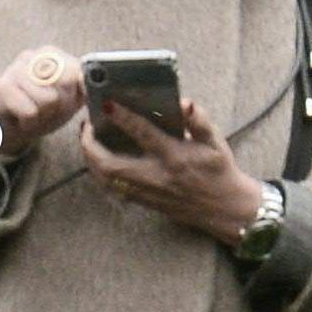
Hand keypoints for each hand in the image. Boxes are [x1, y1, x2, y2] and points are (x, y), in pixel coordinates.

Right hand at [0, 48, 86, 156]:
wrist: (5, 131)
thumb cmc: (39, 112)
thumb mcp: (69, 100)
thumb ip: (83, 87)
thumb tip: (86, 78)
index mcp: (51, 54)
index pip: (77, 71)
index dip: (74, 94)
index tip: (61, 101)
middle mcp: (32, 55)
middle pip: (65, 84)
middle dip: (59, 105)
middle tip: (44, 110)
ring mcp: (15, 69)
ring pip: (48, 99)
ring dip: (43, 116)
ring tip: (32, 114)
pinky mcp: (1, 87)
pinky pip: (30, 112)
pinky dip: (29, 123)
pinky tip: (20, 119)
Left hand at [82, 94, 264, 244]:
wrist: (224, 209)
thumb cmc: (219, 171)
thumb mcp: (216, 142)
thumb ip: (199, 120)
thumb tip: (184, 103)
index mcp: (174, 156)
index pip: (143, 133)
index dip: (122, 116)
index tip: (106, 103)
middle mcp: (156, 176)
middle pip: (110, 164)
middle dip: (90, 145)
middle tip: (86, 126)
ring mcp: (147, 192)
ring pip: (106, 179)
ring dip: (91, 159)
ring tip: (88, 139)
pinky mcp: (144, 201)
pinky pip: (112, 188)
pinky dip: (99, 172)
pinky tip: (97, 159)